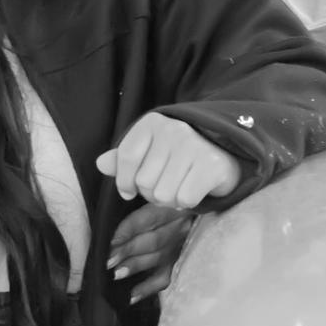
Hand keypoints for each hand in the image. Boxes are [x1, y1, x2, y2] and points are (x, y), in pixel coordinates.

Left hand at [95, 113, 240, 210]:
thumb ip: (124, 159)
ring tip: (180, 186)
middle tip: (166, 183)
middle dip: (151, 192)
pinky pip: (184, 199)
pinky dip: (187, 202)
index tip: (129, 191)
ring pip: (162, 194)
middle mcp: (173, 129)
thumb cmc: (178, 156)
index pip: (125, 157)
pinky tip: (194, 189)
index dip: (124, 181)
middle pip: (144, 181)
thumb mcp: (149, 152)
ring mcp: (193, 146)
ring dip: (169, 199)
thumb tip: (100, 163)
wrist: (224, 154)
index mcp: (153, 123)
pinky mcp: (211, 165)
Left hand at [107, 203, 193, 302]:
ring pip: (159, 258)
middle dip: (129, 251)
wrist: (198, 209)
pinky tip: (132, 296)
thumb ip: (137, 204)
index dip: (127, 230)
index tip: (110, 241)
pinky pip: (165, 278)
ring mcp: (181, 246)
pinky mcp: (180, 262)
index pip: (147, 219)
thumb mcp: (155, 198)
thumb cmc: (168, 202)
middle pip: (153, 241)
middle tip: (108, 261)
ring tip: (117, 274)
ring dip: (136, 266)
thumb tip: (109, 222)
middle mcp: (180, 226)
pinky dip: (148, 288)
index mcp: (171, 206)